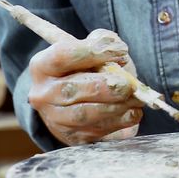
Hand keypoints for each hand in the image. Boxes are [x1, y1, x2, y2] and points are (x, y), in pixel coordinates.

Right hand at [28, 29, 144, 145]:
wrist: (86, 99)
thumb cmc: (91, 68)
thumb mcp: (94, 48)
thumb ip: (103, 40)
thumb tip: (115, 48)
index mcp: (43, 66)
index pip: (62, 55)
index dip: (93, 52)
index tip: (121, 51)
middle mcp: (42, 94)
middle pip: (71, 90)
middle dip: (106, 87)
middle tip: (128, 85)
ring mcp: (54, 119)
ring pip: (84, 115)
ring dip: (116, 106)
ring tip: (135, 98)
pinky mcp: (71, 137)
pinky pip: (96, 131)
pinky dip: (120, 121)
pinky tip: (132, 112)